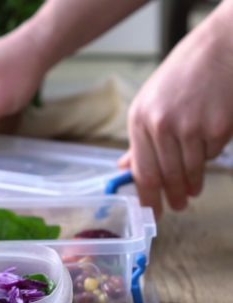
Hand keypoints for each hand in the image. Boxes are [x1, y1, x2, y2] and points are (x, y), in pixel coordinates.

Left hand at [119, 4, 232, 216]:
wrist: (220, 48)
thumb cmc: (181, 76)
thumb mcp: (149, 103)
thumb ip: (139, 140)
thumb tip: (125, 167)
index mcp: (139, 120)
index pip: (142, 172)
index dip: (148, 199)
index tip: (152, 213)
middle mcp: (160, 125)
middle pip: (167, 178)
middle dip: (173, 197)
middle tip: (177, 206)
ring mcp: (189, 126)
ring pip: (191, 171)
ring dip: (192, 184)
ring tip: (193, 189)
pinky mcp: (217, 126)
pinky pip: (211, 155)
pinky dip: (209, 155)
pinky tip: (208, 143)